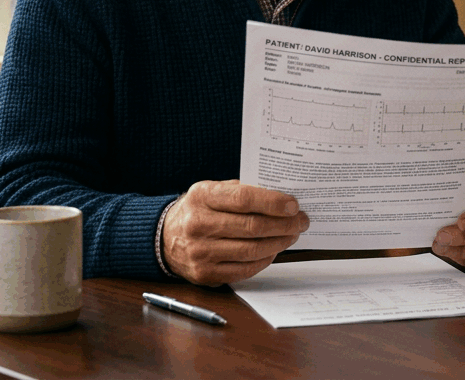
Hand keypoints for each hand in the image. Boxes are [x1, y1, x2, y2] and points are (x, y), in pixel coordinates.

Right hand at [162, 179, 308, 285]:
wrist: (163, 237)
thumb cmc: (199, 209)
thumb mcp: (213, 190)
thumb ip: (242, 191)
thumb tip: (281, 199)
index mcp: (202, 197)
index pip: (243, 199)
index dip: (273, 202)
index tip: (294, 205)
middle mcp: (198, 225)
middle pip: (252, 227)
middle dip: (284, 224)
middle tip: (301, 221)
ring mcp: (200, 252)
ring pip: (251, 250)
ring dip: (279, 243)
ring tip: (292, 234)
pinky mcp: (205, 274)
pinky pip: (244, 270)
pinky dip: (265, 260)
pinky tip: (274, 250)